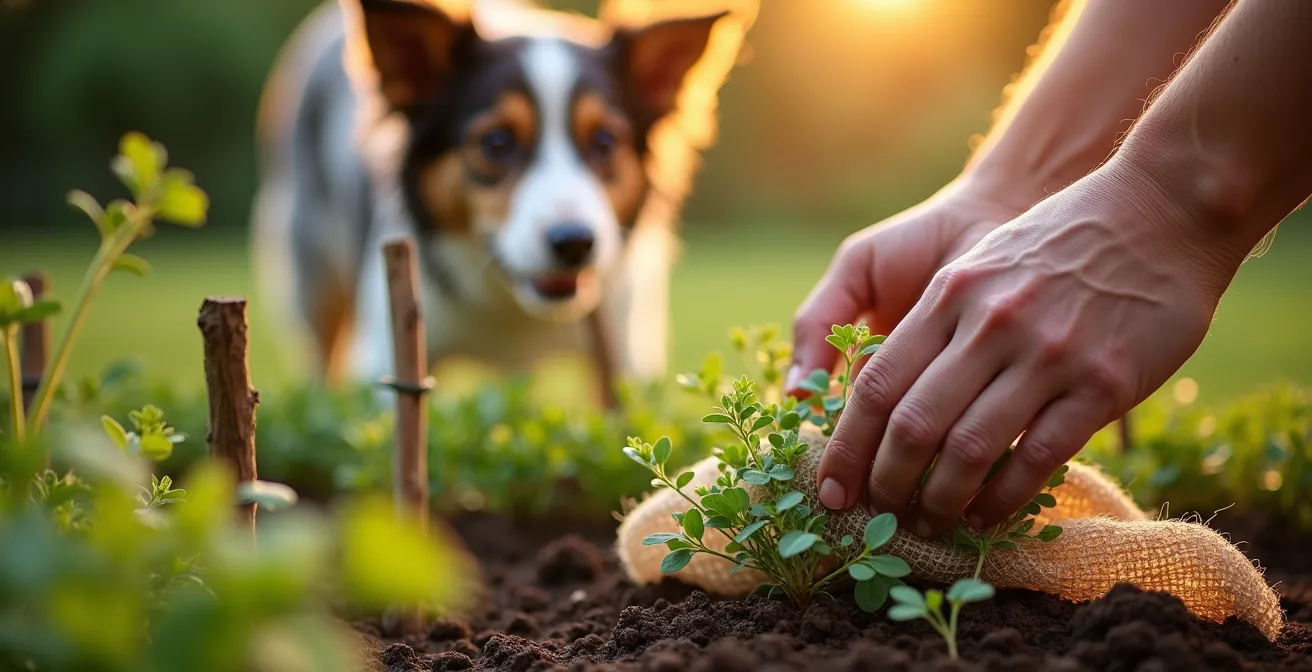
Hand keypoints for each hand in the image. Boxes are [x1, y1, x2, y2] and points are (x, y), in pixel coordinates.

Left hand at [814, 160, 1239, 538]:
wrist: (1158, 210)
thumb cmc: (1057, 243)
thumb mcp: (976, 262)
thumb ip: (930, 322)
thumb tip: (877, 391)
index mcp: (950, 295)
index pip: (877, 386)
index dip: (845, 448)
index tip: (829, 488)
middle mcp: (990, 326)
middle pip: (912, 425)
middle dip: (884, 484)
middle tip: (877, 515)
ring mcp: (1047, 355)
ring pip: (969, 450)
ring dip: (939, 501)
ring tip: (927, 525)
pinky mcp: (1101, 383)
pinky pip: (1036, 457)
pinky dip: (1001, 497)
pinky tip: (985, 515)